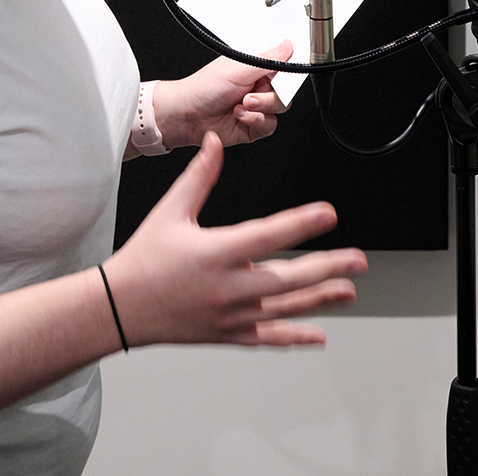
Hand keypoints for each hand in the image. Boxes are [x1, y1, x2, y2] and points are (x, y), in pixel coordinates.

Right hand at [104, 133, 365, 345]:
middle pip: (287, 277)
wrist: (119, 307)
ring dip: (320, 299)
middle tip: (358, 260)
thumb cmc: (143, 258)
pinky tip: (317, 334)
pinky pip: (266, 336)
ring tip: (349, 290)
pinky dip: (293, 336)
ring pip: (283, 307)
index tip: (328, 214)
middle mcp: (226, 287)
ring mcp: (228, 315)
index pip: (267, 235)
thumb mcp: (170, 211)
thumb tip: (216, 142)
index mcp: (214, 253)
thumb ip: (199, 176)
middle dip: (327, 268)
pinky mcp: (226, 334)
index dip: (300, 223)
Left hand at [154, 40, 293, 148]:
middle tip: (256, 91)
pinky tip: (240, 115)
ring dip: (262, 106)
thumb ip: (267, 59)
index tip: (288, 71)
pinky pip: (270, 124)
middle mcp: (259, 84)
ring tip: (243, 103)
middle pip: (287, 89)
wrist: (187, 115)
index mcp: (257, 65)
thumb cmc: (204, 87)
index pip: (284, 63)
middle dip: (273, 93)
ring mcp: (258, 105)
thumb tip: (288, 45)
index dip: (290, 67)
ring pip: (281, 107)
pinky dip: (256, 120)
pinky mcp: (255, 124)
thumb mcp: (237, 67)